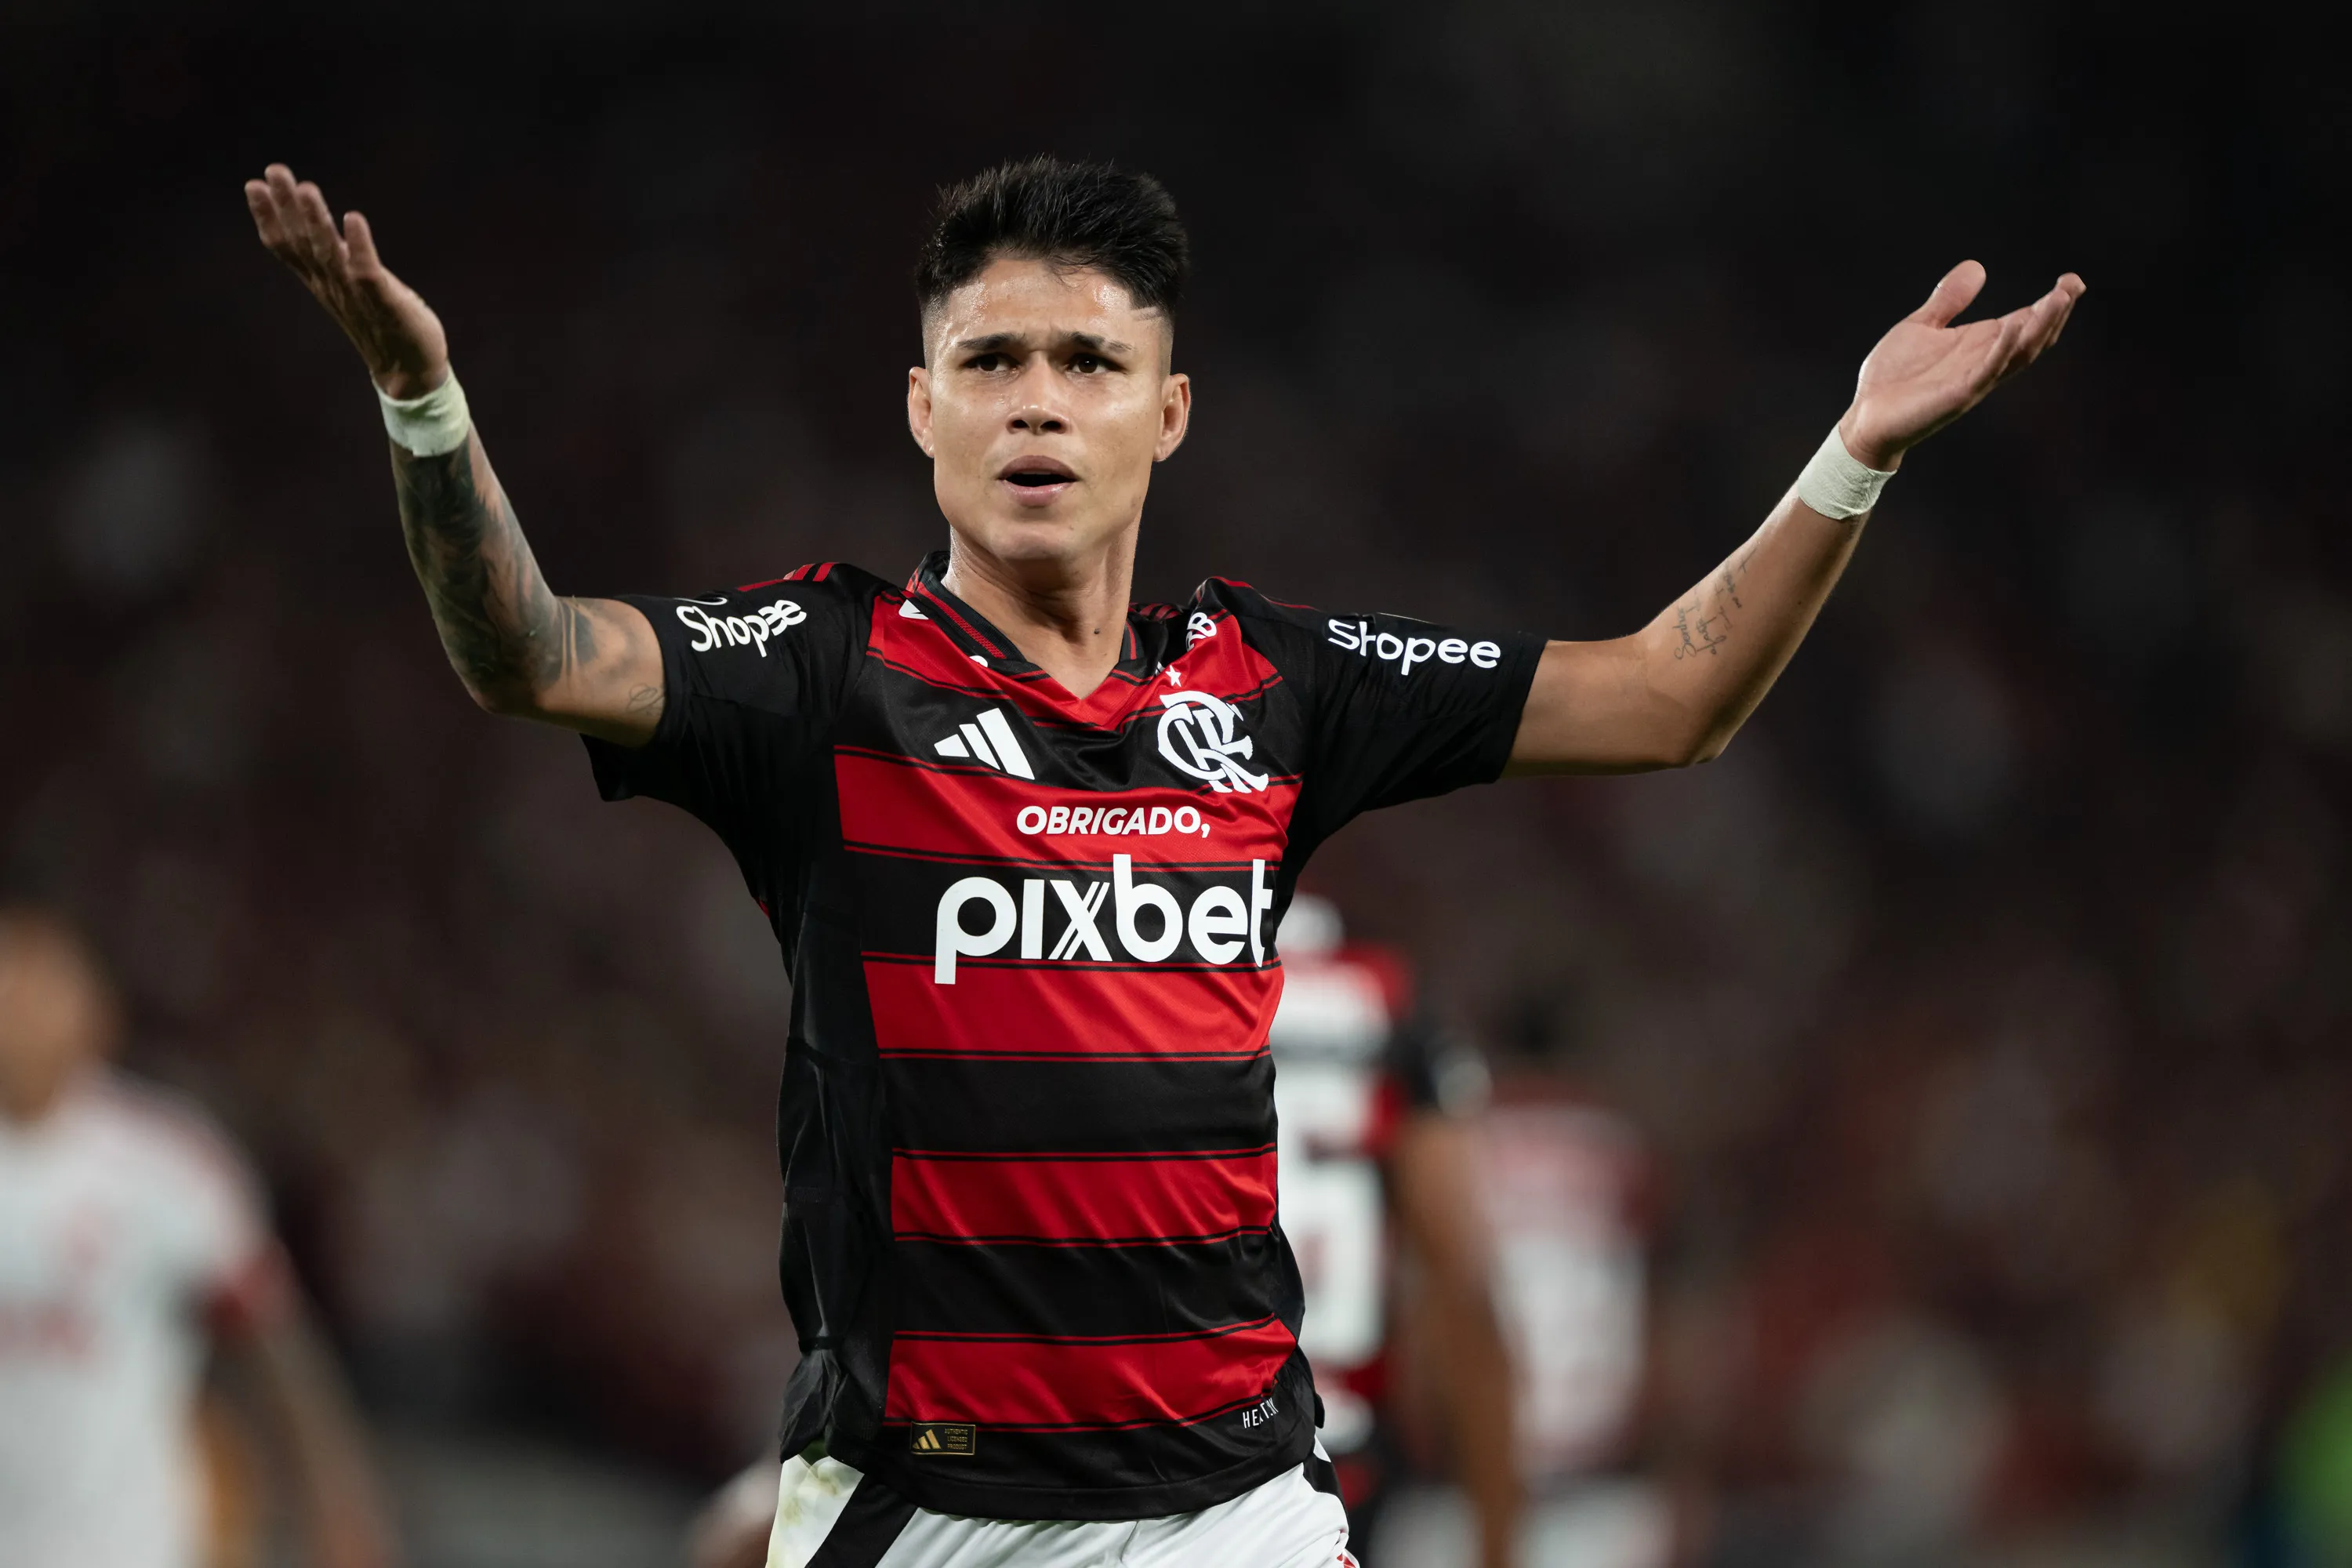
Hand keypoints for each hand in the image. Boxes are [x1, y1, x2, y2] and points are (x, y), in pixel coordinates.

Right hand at [245, 164, 448, 399]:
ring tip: (306, 188)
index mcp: (323, 281)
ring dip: (316, 220)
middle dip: (287, 207)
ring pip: (329, 254)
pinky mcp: (386, 304)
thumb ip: (337, 259)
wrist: (411, 373)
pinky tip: (354, 218)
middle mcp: (333, 287)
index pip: (288, 247)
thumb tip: (324, 227)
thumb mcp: (353, 286)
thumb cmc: (383, 324)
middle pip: (303, 243)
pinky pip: (368, 273)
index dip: (270, 217)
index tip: (255, 184)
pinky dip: (360, 246)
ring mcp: (357, 296)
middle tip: (274, 171)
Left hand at [1838, 261, 2084, 470]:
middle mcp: (1984, 362)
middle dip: (2055, 312)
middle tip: (2073, 285)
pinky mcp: (1957, 395)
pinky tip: (2012, 327)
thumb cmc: (1893, 378)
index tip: (2071, 280)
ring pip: (2019, 354)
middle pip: (2032, 337)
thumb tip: (1977, 267)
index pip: (2024, 322)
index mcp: (1979, 344)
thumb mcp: (1922, 326)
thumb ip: (1948, 300)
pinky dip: (2001, 350)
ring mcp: (1974, 380)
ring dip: (2040, 327)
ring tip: (2059, 299)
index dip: (2049, 303)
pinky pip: (1987, 372)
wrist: (1865, 418)